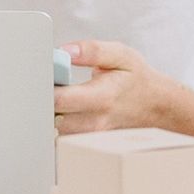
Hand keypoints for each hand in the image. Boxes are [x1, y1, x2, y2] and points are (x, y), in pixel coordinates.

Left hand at [52, 38, 193, 150]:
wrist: (156, 107)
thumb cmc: (135, 79)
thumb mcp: (120, 56)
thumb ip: (91, 50)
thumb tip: (64, 51)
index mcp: (101, 98)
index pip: (59, 100)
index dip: (42, 87)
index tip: (38, 74)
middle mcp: (94, 123)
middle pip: (50, 119)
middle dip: (39, 102)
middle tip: (38, 85)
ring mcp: (90, 137)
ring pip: (53, 131)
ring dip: (45, 114)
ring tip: (47, 96)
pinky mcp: (86, 143)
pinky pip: (60, 139)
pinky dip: (53, 125)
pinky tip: (55, 111)